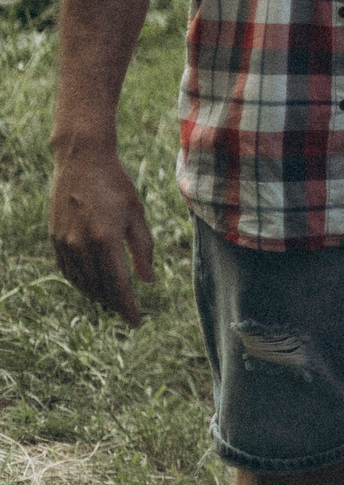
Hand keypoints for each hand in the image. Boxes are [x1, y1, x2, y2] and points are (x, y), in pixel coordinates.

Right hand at [50, 145, 153, 325]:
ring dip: (97, 294)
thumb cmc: (117, 186)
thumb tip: (147, 280)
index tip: (136, 321)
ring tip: (112, 300)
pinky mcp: (54, 238)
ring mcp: (64, 243)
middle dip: (114, 302)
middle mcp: (81, 245)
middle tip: (127, 310)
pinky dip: (80, 281)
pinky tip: (91, 284)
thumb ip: (143, 248)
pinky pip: (67, 270)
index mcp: (105, 239)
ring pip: (81, 281)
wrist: (82, 162)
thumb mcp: (137, 214)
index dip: (127, 306)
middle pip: (98, 287)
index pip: (117, 284)